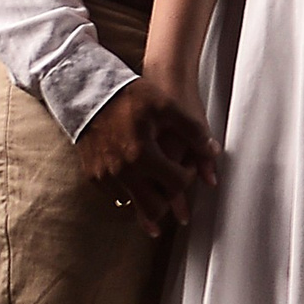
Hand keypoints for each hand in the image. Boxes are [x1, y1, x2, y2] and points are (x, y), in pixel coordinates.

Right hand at [73, 77, 212, 235]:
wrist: (90, 95)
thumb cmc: (130, 99)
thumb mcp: (167, 107)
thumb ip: (193, 130)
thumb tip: (212, 150)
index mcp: (142, 155)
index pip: (175, 184)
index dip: (188, 176)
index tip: (188, 166)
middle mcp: (122, 172)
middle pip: (153, 209)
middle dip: (169, 202)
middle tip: (174, 185)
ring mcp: (105, 177)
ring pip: (133, 205)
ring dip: (148, 198)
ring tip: (157, 180)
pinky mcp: (93, 177)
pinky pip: (116, 195)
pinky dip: (129, 191)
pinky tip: (138, 176)